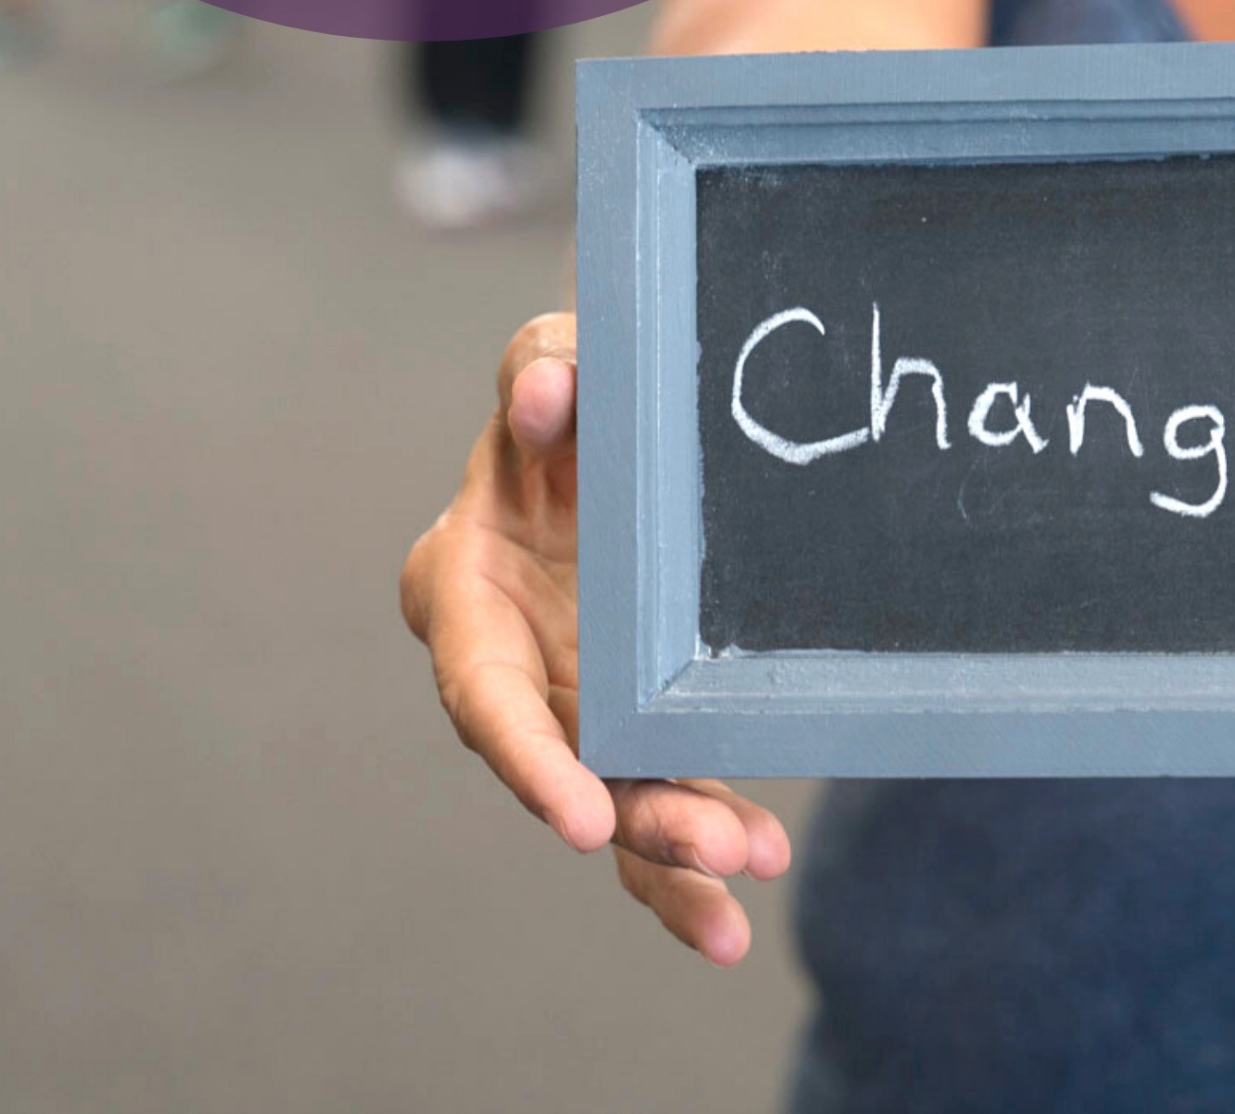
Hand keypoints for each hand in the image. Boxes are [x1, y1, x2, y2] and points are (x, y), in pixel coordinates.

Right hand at [400, 313, 790, 963]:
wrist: (618, 430)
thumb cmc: (570, 397)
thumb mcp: (551, 361)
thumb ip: (540, 367)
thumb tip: (544, 398)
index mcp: (464, 591)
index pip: (483, 691)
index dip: (528, 758)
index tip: (576, 814)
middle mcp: (511, 668)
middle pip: (562, 767)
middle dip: (634, 816)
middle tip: (717, 844)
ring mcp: (570, 704)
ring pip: (611, 802)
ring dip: (673, 846)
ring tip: (750, 865)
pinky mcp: (626, 723)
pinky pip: (654, 799)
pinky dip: (692, 854)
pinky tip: (744, 893)